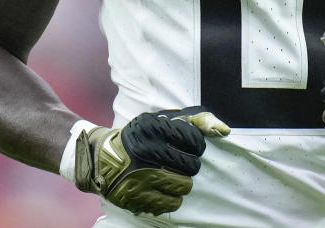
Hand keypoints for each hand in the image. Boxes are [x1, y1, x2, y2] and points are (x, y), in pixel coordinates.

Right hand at [72, 107, 229, 214]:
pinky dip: (172, 198)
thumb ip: (194, 122)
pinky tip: (163, 188)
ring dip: (182, 183)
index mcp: (152, 129)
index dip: (196, 146)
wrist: (101, 158)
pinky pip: (170, 204)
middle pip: (191, 166)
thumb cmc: (139, 138)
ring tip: (171, 176)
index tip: (190, 148)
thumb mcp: (161, 121)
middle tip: (181, 164)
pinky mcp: (135, 197)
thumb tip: (224, 131)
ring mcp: (139, 176)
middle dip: (190, 166)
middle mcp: (145, 152)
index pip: (193, 140)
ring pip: (183, 187)